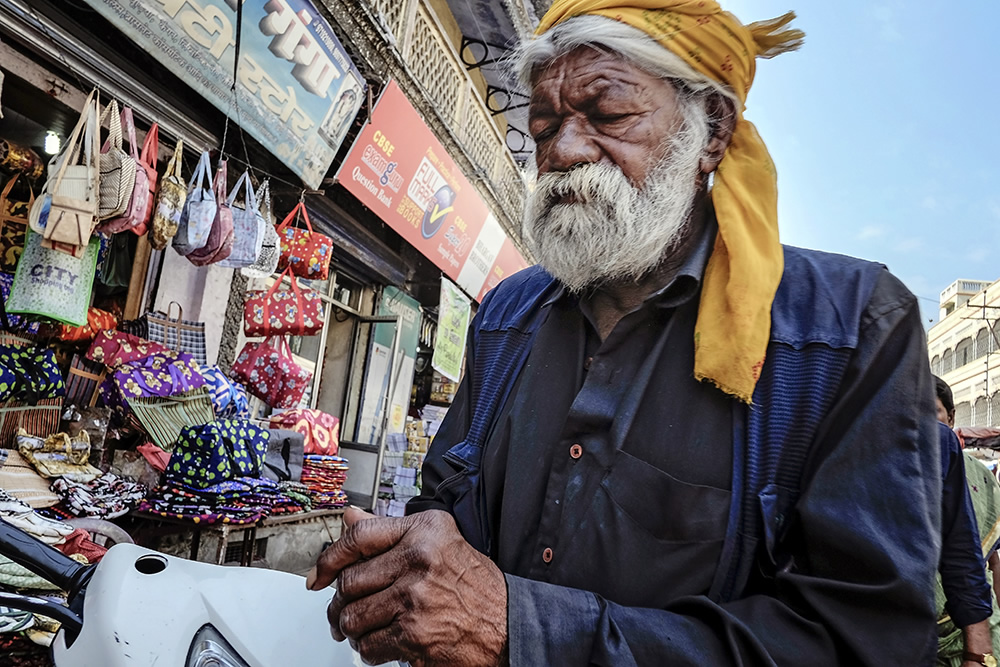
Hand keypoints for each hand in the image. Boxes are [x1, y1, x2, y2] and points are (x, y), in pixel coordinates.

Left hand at [308, 508, 507, 666]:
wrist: (510, 625)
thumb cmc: (476, 586)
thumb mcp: (439, 543)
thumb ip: (391, 532)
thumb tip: (350, 516)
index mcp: (424, 530)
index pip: (360, 536)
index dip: (330, 558)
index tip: (318, 575)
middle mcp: (419, 558)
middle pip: (350, 581)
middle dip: (340, 602)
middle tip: (344, 610)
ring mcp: (414, 597)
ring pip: (353, 616)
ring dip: (352, 628)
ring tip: (363, 628)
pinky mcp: (413, 633)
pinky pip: (368, 644)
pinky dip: (368, 649)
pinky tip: (382, 642)